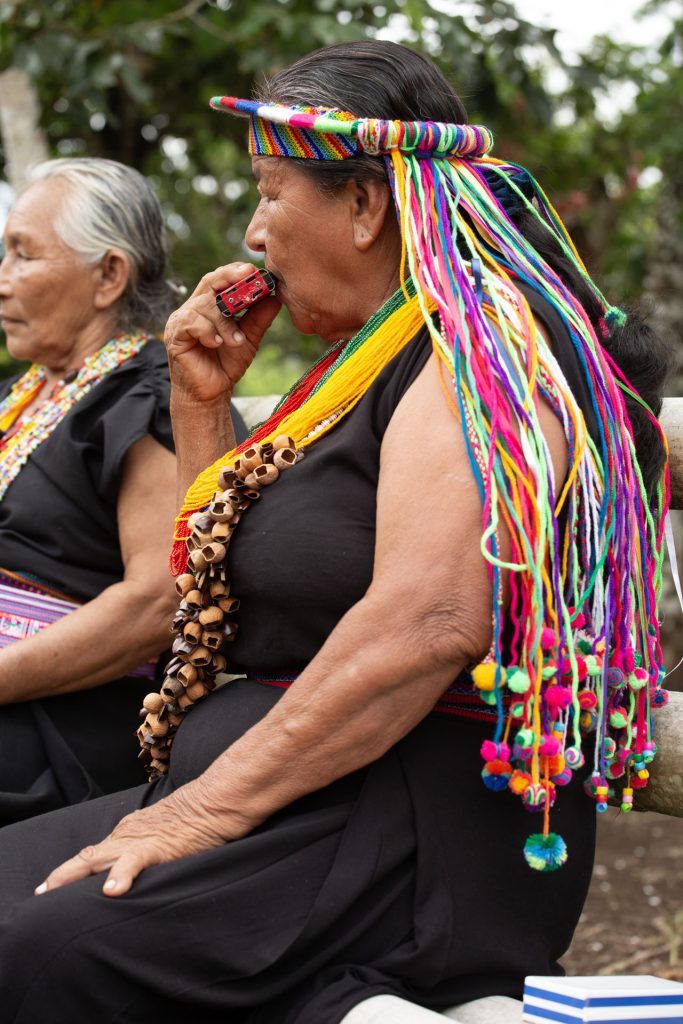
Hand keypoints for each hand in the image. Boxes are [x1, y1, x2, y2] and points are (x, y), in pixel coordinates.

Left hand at [34, 780, 252, 896]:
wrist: (216, 799)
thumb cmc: (199, 817)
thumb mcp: (167, 832)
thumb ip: (152, 846)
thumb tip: (144, 865)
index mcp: (130, 832)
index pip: (97, 853)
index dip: (76, 871)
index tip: (57, 887)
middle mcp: (127, 835)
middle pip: (87, 857)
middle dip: (62, 876)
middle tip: (41, 894)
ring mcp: (138, 840)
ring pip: (97, 859)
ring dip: (72, 877)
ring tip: (52, 894)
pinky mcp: (156, 846)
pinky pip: (133, 862)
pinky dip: (120, 876)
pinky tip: (111, 891)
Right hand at [164, 262, 280, 402]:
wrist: (211, 393)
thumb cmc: (226, 365)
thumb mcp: (248, 338)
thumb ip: (258, 318)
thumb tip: (275, 297)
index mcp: (208, 305)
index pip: (219, 279)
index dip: (234, 271)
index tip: (254, 270)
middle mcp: (193, 308)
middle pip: (209, 283)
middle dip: (230, 279)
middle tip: (248, 278)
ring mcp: (181, 320)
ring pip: (204, 306)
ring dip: (225, 323)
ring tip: (236, 342)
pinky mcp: (174, 336)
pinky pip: (192, 323)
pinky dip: (209, 332)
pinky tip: (218, 344)